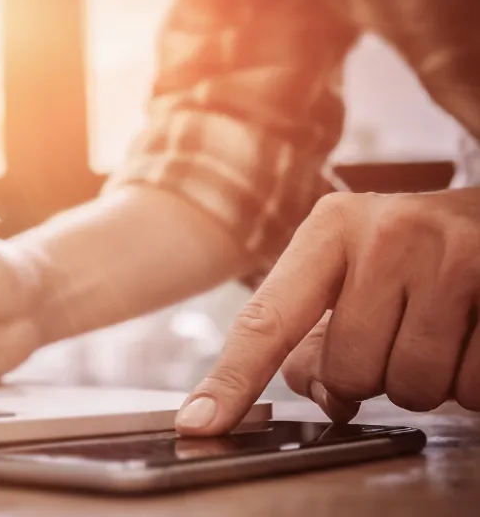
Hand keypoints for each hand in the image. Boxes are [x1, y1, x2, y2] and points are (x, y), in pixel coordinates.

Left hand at [176, 189, 479, 434]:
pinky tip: (472, 336)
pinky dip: (469, 382)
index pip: (268, 320)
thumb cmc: (415, 252)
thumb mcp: (355, 269)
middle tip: (397, 334)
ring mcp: (451, 256)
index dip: (232, 380)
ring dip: (422, 381)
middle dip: (371, 374)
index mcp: (331, 228)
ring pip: (410, 388)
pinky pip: (470, 389)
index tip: (199, 422)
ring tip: (437, 331)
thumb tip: (320, 394)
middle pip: (348, 372)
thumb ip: (319, 331)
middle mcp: (386, 233)